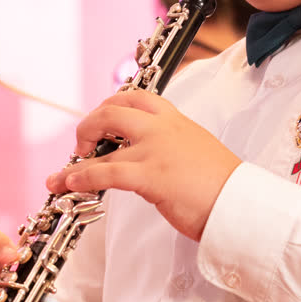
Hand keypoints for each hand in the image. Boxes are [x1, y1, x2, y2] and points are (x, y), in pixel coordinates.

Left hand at [48, 90, 240, 240]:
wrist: (240, 204)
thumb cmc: (221, 184)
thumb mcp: (195, 150)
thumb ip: (171, 145)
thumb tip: (148, 156)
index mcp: (174, 119)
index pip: (134, 98)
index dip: (109, 107)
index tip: (99, 123)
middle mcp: (162, 127)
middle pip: (111, 110)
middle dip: (88, 126)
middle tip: (82, 147)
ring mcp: (155, 149)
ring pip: (102, 143)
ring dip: (75, 160)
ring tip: (60, 177)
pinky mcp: (150, 175)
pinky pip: (106, 173)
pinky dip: (82, 178)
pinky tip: (70, 185)